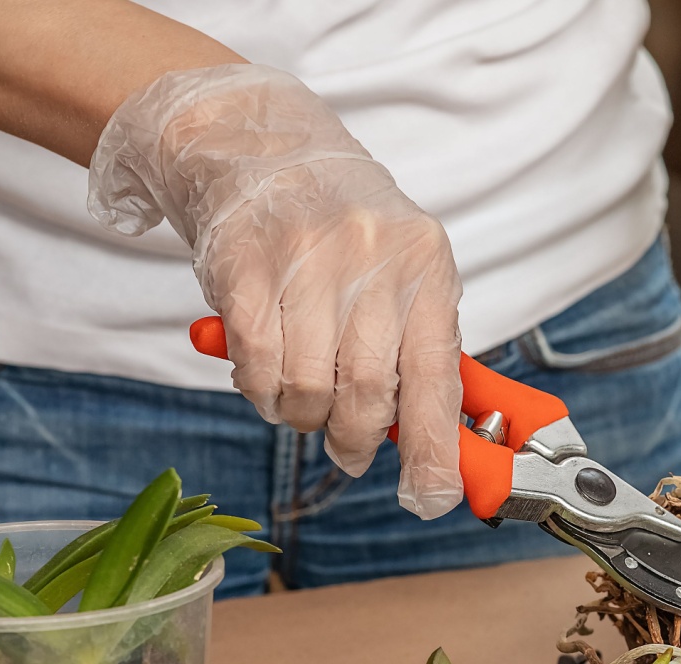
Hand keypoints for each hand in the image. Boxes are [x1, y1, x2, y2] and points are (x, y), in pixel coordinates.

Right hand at [87, 64, 462, 518]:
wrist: (258, 147)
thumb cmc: (342, 228)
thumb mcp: (401, 274)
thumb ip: (417, 352)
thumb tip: (434, 448)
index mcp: (426, 267)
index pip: (438, 379)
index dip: (436, 450)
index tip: (431, 498)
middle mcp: (373, 260)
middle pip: (368, 394)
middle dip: (357, 440)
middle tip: (351, 451)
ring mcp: (305, 262)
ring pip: (307, 390)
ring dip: (303, 416)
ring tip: (303, 397)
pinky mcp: (243, 270)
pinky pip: (257, 369)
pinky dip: (261, 393)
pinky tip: (266, 376)